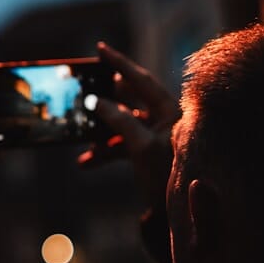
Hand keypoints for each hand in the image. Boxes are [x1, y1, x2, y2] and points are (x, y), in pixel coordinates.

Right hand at [77, 41, 178, 211]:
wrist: (181, 214)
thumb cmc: (168, 176)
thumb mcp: (141, 147)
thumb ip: (119, 121)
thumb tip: (96, 102)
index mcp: (170, 110)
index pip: (141, 79)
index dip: (120, 63)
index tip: (100, 48)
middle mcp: (165, 119)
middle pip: (129, 101)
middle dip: (104, 101)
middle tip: (83, 91)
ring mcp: (157, 137)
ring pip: (121, 126)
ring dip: (100, 135)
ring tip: (82, 143)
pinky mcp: (149, 154)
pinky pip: (122, 146)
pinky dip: (104, 153)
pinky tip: (86, 163)